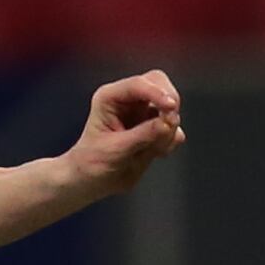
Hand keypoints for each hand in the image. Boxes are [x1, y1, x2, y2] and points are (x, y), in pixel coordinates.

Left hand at [67, 71, 184, 193]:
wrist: (91, 181)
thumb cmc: (92, 163)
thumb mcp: (116, 150)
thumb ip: (143, 135)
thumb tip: (168, 123)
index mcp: (110, 98)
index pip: (137, 85)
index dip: (157, 93)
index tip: (170, 107)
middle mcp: (127, 99)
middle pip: (159, 83)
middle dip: (168, 104)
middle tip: (168, 127)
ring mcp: (142, 112)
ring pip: (170, 106)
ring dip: (169, 128)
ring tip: (151, 151)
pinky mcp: (154, 126)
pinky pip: (173, 126)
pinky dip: (170, 140)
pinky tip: (156, 154)